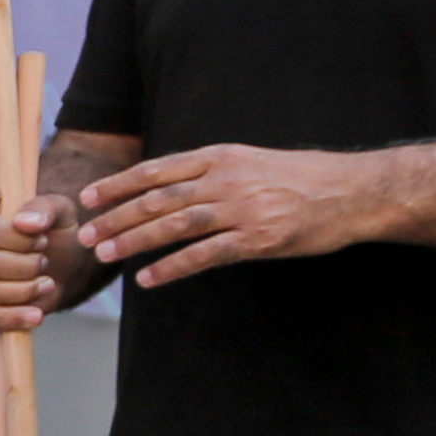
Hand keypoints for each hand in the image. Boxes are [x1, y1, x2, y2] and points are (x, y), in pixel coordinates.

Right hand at [0, 197, 74, 331]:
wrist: (60, 268)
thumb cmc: (52, 235)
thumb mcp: (58, 212)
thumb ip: (44, 208)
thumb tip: (26, 222)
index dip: (18, 240)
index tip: (43, 240)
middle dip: (23, 267)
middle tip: (44, 263)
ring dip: (22, 292)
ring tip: (46, 285)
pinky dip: (12, 318)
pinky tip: (36, 315)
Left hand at [73, 144, 384, 283]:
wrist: (350, 191)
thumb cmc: (300, 178)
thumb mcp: (250, 161)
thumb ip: (210, 171)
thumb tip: (168, 186)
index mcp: (220, 156)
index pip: (157, 169)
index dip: (119, 184)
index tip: (88, 197)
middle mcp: (225, 179)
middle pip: (158, 199)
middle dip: (116, 217)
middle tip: (85, 234)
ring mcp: (242, 209)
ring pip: (175, 225)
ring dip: (135, 241)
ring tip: (106, 254)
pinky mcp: (257, 239)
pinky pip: (205, 255)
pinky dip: (173, 268)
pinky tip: (149, 279)